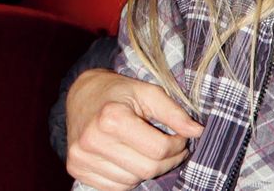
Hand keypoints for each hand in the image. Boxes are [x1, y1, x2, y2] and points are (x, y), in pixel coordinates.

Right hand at [65, 69, 202, 189]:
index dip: (178, 146)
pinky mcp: (77, 169)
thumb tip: (197, 132)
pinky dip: (130, 177)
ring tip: (151, 151)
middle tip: (175, 148)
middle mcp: (93, 140)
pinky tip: (133, 159)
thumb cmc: (119, 92)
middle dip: (168, 161)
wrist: (82, 95)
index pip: (158, 149)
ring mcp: (82, 158)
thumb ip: (174, 112)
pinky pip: (115, 187)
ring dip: (149, 170)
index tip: (182, 138)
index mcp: (111, 118)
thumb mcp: (149, 92)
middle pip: (146, 169)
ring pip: (132, 181)